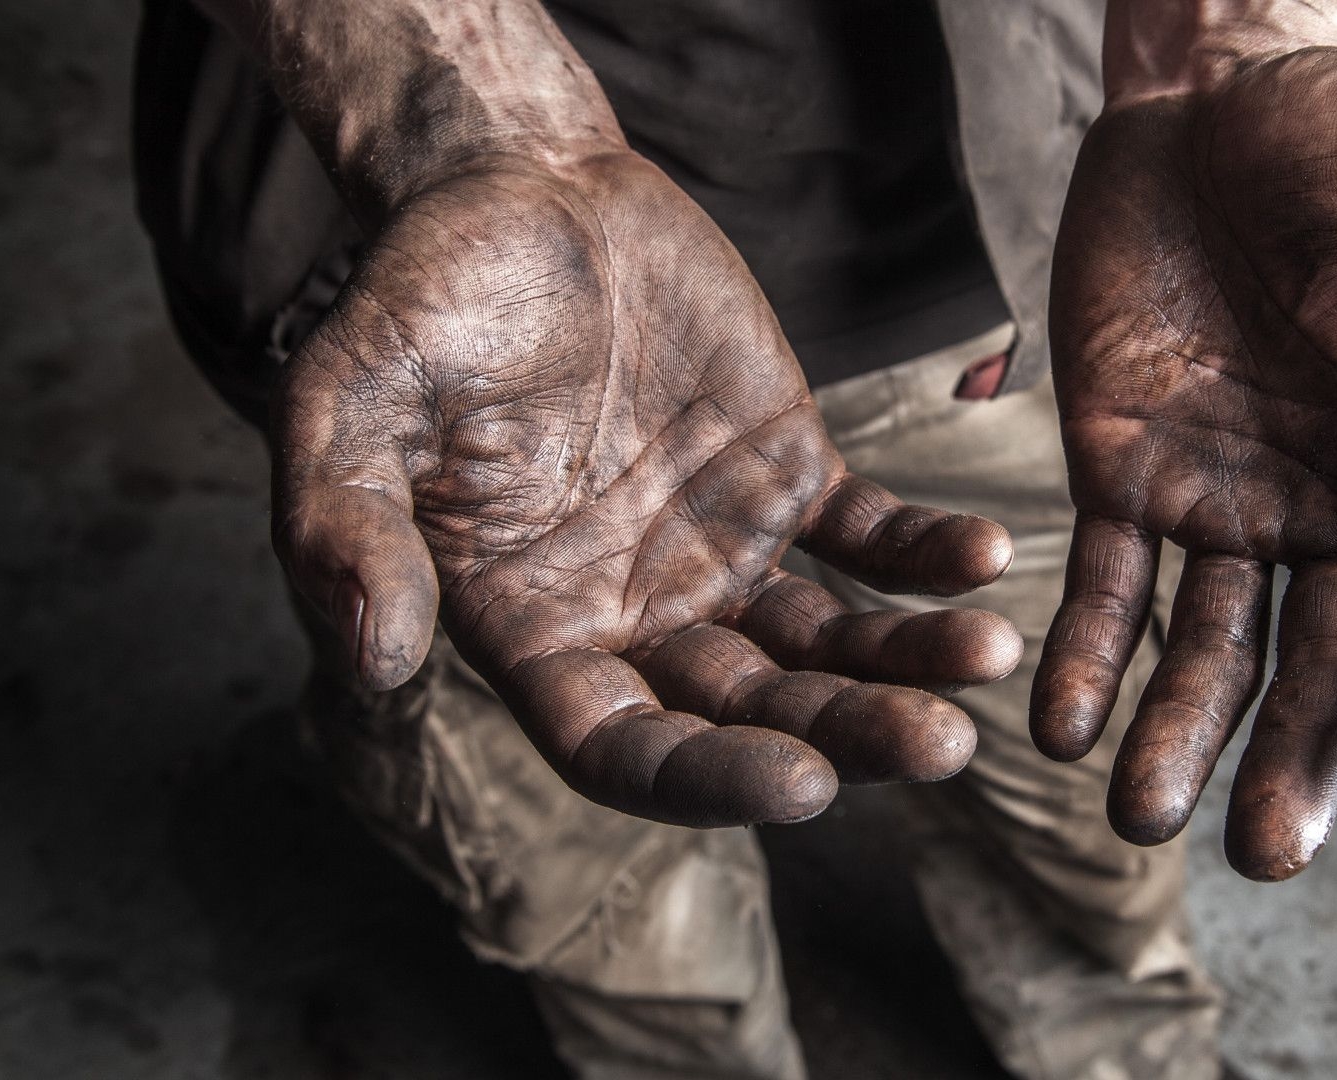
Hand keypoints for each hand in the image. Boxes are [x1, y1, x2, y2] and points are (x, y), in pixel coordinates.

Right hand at [275, 148, 1021, 826]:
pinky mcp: (785, 474)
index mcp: (534, 632)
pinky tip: (985, 558)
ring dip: (906, 659)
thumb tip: (375, 661)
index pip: (625, 749)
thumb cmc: (419, 303)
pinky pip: (867, 534)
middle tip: (942, 746)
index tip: (806, 788)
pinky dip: (925, 552)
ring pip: (826, 639)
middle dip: (846, 734)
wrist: (517, 190)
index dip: (710, 780)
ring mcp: (720, 549)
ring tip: (990, 659)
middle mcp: (637, 615)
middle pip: (752, 712)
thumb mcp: (345, 408)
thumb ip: (345, 532)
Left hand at [1033, 47, 1336, 878]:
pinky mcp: (1125, 473)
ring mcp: (1226, 502)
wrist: (1225, 97)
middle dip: (1296, 759)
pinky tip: (1064, 729)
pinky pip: (1106, 583)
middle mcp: (1334, 512)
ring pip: (1208, 648)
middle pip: (1327, 668)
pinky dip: (1087, 657)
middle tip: (1268, 851)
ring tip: (1141, 817)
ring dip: (1178, 736)